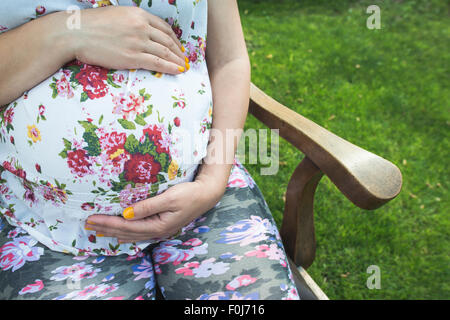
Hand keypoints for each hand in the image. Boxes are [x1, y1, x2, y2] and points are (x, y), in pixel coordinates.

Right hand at [70, 6, 187, 73]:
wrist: (75, 33)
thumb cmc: (92, 25)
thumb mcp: (117, 15)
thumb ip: (133, 22)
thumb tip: (144, 33)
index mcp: (138, 14)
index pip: (164, 27)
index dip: (174, 39)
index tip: (178, 46)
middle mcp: (141, 27)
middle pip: (167, 40)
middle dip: (179, 51)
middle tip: (184, 59)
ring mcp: (138, 42)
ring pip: (165, 52)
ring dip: (177, 61)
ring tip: (183, 67)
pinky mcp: (132, 57)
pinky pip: (157, 63)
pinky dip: (170, 67)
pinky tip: (177, 71)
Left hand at [84, 179, 223, 242]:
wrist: (207, 194)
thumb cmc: (190, 193)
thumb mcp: (169, 198)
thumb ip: (148, 206)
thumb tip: (126, 214)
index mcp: (157, 225)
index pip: (127, 226)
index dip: (108, 223)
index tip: (91, 219)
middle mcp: (157, 231)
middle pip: (127, 233)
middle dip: (106, 229)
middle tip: (88, 226)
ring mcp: (160, 230)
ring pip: (132, 234)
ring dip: (114, 232)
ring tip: (98, 231)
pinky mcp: (162, 225)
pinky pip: (139, 232)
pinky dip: (126, 233)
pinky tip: (120, 235)